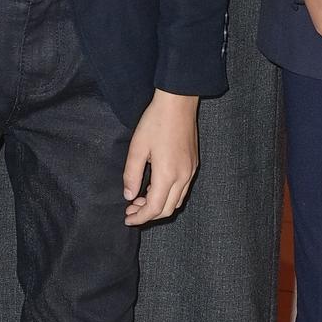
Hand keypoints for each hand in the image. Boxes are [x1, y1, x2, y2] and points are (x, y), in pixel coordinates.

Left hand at [123, 91, 199, 224]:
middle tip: (131, 209)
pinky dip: (168, 195)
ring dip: (158, 206)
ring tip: (140, 199)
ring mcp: (191, 171)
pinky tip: (155, 187)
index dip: (139, 218)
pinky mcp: (193, 164)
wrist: (178, 102)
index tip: (127, 219)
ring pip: (176, 201)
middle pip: (167, 209)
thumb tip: (129, 195)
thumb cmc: (156, 121)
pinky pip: (182, 189)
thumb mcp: (137, 148)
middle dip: (148, 215)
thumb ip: (131, 174)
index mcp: (167, 175)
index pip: (154, 208)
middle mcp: (183, 177)